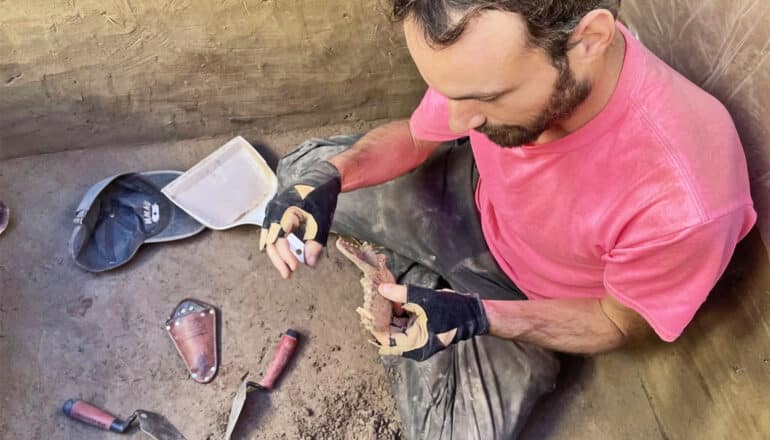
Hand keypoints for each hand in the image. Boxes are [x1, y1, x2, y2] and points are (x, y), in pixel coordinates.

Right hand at [259, 161, 340, 277]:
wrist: (319, 180)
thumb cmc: (320, 199)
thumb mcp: (321, 221)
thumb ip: (315, 242)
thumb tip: (309, 263)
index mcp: (285, 211)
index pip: (280, 239)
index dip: (286, 255)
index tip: (296, 267)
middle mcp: (274, 211)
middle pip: (271, 241)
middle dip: (279, 260)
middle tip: (288, 275)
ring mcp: (273, 212)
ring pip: (269, 237)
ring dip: (277, 254)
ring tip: (285, 268)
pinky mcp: (275, 213)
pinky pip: (270, 232)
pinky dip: (275, 245)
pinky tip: (278, 255)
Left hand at [372, 283, 488, 360]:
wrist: (472, 311)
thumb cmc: (451, 310)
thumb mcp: (424, 300)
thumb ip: (401, 294)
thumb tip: (381, 289)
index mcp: (413, 345)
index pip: (386, 338)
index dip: (376, 323)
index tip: (368, 307)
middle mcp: (412, 344)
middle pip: (388, 332)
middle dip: (380, 316)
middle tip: (371, 298)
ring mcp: (415, 336)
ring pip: (394, 325)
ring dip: (387, 311)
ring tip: (379, 295)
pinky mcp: (418, 327)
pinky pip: (403, 320)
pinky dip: (396, 310)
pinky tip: (390, 296)